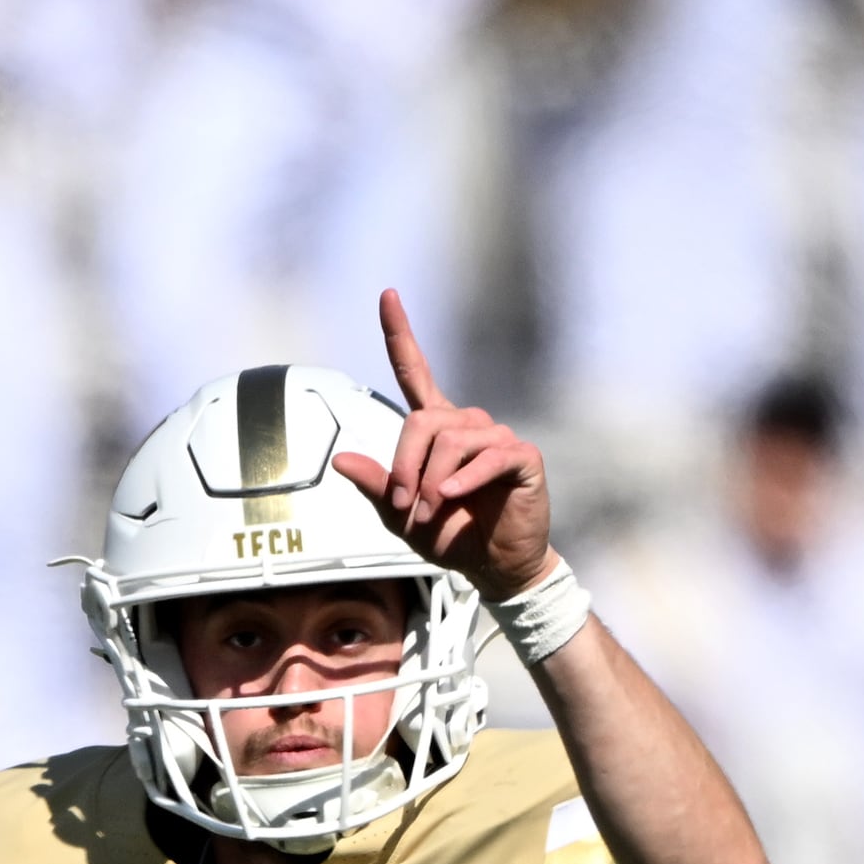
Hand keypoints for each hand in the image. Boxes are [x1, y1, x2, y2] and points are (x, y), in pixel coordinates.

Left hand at [331, 290, 555, 603]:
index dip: (400, 333)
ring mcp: (497, 438)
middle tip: (405, 506)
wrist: (495, 568)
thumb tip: (340, 461)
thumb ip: (376, 486)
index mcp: (438, 429)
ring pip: (451, 441)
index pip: (415, 371)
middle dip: (404, 465)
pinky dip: (463, 480)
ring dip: (429, 482)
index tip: (387, 295)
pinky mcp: (522, 457)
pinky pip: (487, 457)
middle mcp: (468, 425)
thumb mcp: (401, 516)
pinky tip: (450, 498)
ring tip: (429, 512)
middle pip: (422, 421)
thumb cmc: (451, 536)